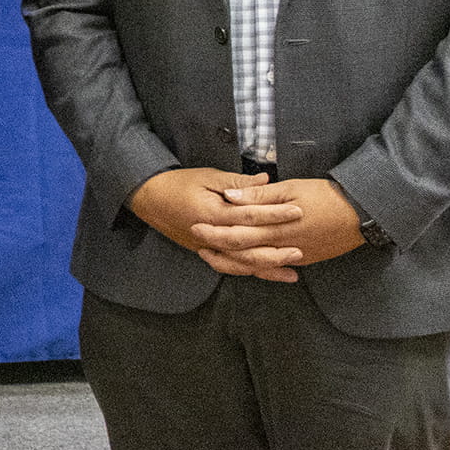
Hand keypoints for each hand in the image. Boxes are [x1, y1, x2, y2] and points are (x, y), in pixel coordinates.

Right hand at [129, 167, 303, 279]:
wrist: (149, 198)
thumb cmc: (177, 184)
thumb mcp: (208, 176)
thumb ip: (237, 182)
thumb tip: (265, 180)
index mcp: (211, 213)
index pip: (249, 216)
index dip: (274, 214)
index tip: (297, 211)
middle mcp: (210, 235)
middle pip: (246, 248)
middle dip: (275, 250)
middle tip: (300, 250)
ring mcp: (206, 247)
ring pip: (239, 264)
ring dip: (267, 267)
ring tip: (291, 269)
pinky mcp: (205, 253)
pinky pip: (231, 267)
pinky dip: (251, 271)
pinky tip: (270, 273)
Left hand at [184, 175, 365, 279]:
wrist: (363, 214)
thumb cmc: (327, 196)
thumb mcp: (292, 188)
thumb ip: (259, 195)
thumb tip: (230, 196)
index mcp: (275, 227)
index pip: (237, 232)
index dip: (214, 230)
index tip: (195, 225)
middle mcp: (281, 246)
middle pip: (241, 251)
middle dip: (217, 247)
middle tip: (197, 240)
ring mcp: (293, 256)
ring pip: (255, 264)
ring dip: (232, 261)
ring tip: (214, 254)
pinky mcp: (304, 260)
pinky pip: (273, 267)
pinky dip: (256, 267)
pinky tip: (244, 264)